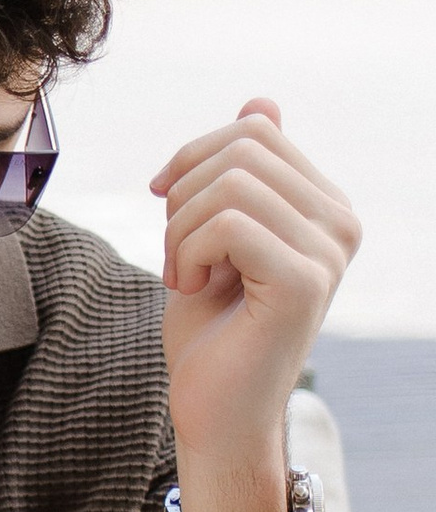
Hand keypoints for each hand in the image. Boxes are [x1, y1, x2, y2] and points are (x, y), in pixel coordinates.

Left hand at [153, 102, 357, 511]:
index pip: (255, 130)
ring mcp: (330, 250)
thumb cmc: (211, 330)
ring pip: (231, 183)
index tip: (169, 211)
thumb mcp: (214, 234)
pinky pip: (228, 224)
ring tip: (185, 276)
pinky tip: (191, 290)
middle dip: (185, 194)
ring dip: (181, 230)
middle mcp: (341, 221)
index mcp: (324, 204)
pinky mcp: (306, 281)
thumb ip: (241, 174)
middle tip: (177, 253)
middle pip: (243, 146)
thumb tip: (264, 101)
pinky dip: (187, 253)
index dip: (192, 161)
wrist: (213, 410)